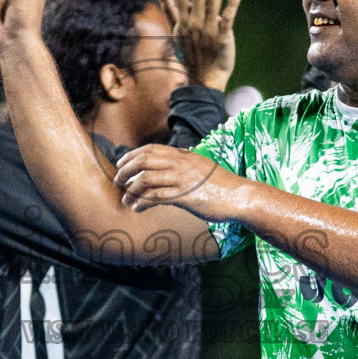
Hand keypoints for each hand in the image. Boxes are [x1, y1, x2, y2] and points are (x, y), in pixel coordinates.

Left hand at [113, 143, 244, 221]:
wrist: (240, 196)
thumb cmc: (222, 185)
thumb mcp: (202, 166)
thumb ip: (186, 162)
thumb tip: (172, 161)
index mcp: (184, 155)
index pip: (151, 149)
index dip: (132, 155)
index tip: (121, 164)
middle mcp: (181, 164)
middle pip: (144, 161)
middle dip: (126, 171)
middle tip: (117, 181)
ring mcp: (182, 179)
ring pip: (147, 179)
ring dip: (131, 190)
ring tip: (126, 199)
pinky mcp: (185, 196)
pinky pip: (156, 198)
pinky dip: (142, 203)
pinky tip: (137, 209)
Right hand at [157, 0, 240, 91]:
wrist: (203, 79)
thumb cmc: (192, 52)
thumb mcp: (177, 29)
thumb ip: (169, 7)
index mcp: (184, 19)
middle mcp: (195, 22)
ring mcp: (209, 30)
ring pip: (212, 3)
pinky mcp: (223, 38)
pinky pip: (228, 19)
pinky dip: (231, 5)